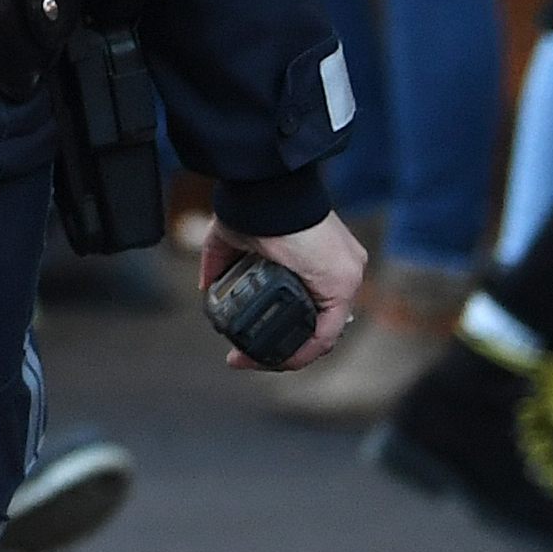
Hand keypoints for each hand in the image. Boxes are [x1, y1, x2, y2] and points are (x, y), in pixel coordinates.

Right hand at [205, 211, 367, 371]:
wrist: (264, 190)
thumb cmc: (253, 204)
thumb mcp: (234, 237)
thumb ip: (220, 260)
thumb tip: (207, 285)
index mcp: (320, 257)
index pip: (308, 304)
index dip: (280, 328)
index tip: (252, 340)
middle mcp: (340, 269)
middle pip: (314, 322)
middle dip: (281, 344)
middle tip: (250, 357)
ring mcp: (345, 276)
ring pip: (321, 331)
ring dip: (288, 353)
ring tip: (256, 361)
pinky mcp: (342, 284)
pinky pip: (325, 332)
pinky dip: (302, 351)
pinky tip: (279, 360)